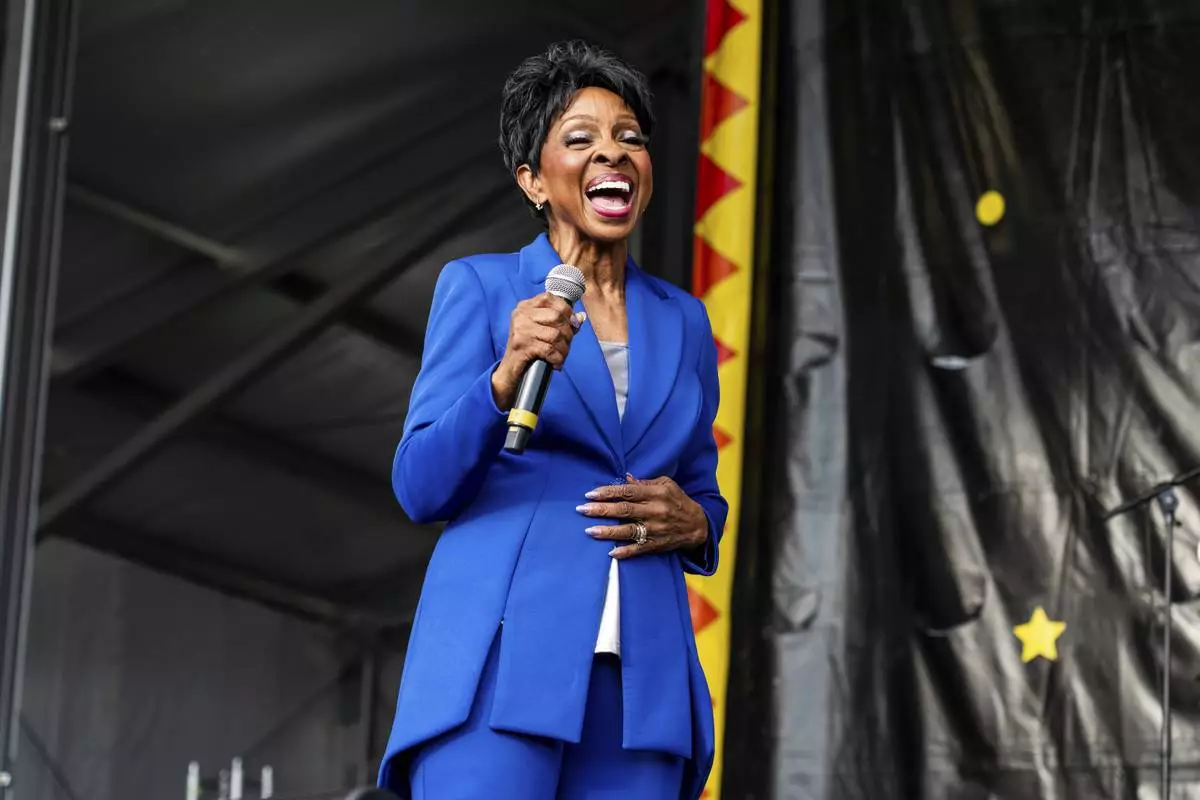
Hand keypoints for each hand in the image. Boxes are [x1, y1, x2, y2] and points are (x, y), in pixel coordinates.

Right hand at [492, 294, 584, 409]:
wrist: (510, 370)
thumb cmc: (529, 349)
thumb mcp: (544, 332)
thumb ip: (562, 323)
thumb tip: (580, 317)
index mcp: (525, 307)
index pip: (550, 298)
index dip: (566, 310)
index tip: (572, 324)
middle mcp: (521, 315)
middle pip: (557, 316)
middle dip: (568, 333)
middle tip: (565, 345)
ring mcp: (520, 329)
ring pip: (555, 335)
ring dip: (563, 349)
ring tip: (561, 356)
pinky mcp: (522, 345)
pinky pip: (549, 349)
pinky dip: (557, 358)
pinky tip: (556, 363)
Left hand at [576, 474, 708, 559]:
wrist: (698, 525)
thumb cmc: (678, 501)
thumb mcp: (666, 485)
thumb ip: (645, 482)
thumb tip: (625, 478)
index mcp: (656, 494)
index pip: (628, 491)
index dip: (608, 492)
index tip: (590, 494)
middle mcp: (655, 511)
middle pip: (624, 510)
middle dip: (601, 510)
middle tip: (582, 510)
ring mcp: (656, 530)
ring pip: (629, 531)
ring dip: (608, 531)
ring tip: (590, 530)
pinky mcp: (657, 545)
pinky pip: (639, 549)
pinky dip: (625, 552)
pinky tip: (611, 552)